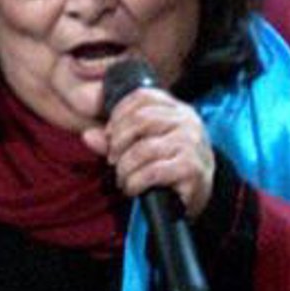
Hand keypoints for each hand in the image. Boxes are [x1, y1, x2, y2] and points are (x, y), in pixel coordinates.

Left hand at [82, 88, 214, 221]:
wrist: (201, 193)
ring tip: (123, 179)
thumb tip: (88, 135)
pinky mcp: (191, 168)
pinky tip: (133, 188)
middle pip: (141, 120)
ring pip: (144, 149)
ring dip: (125, 168)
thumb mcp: (145, 147)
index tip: (109, 136)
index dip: (119, 114)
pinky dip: (135, 182)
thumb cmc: (170, 167)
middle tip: (112, 161)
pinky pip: (153, 172)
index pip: (142, 97)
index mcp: (176, 109)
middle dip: (118, 143)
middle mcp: (187, 121)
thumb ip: (116, 140)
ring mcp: (191, 144)